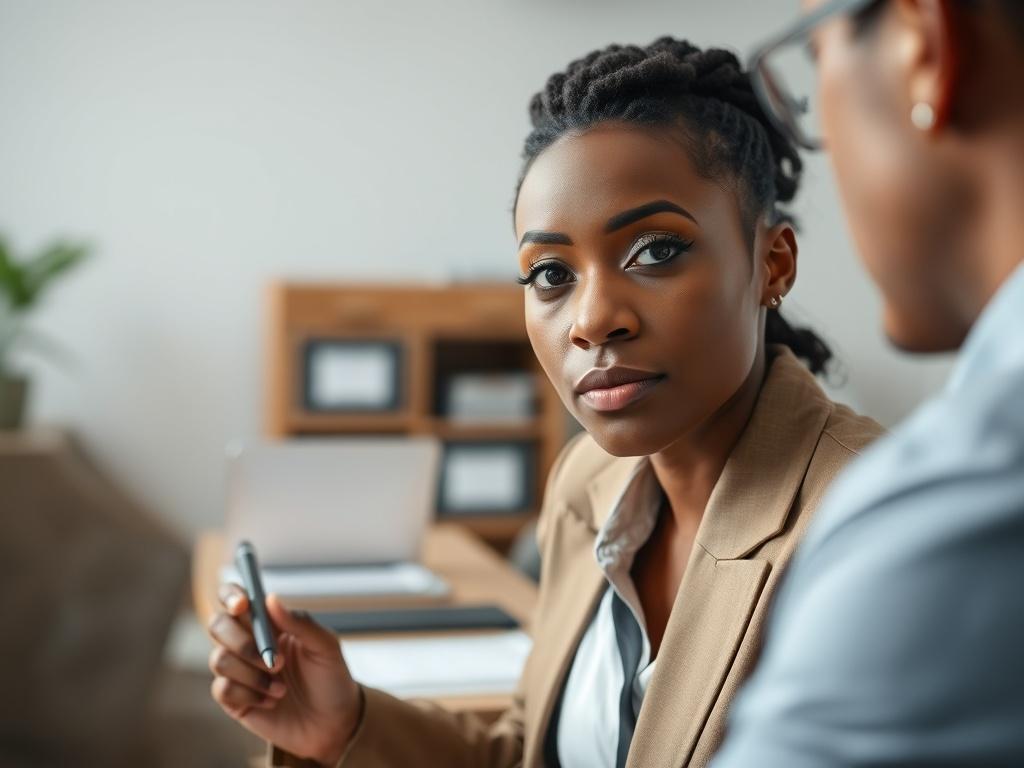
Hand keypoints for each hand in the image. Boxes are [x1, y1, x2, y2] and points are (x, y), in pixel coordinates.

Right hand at [208, 584, 361, 765]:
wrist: (333, 723)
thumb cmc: (331, 679)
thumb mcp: (325, 647)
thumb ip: (300, 622)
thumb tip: (271, 599)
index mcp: (269, 622)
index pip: (236, 598)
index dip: (231, 595)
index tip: (243, 605)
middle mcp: (248, 642)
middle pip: (218, 625)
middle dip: (242, 642)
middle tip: (275, 661)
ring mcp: (239, 670)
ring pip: (218, 659)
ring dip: (252, 674)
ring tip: (282, 688)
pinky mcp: (234, 699)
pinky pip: (222, 689)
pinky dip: (249, 695)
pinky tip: (272, 701)